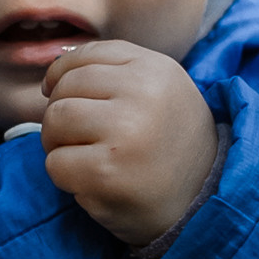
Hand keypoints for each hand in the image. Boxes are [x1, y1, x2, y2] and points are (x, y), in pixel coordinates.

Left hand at [39, 43, 218, 246]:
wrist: (203, 203)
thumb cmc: (172, 147)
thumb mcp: (161, 92)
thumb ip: (117, 74)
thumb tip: (55, 69)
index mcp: (155, 69)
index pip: (88, 55)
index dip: (61, 74)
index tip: (55, 92)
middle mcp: (143, 94)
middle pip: (66, 89)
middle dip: (60, 115)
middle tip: (77, 138)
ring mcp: (124, 133)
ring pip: (55, 121)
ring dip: (57, 143)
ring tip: (83, 157)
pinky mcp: (105, 172)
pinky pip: (55, 163)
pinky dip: (64, 176)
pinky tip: (91, 181)